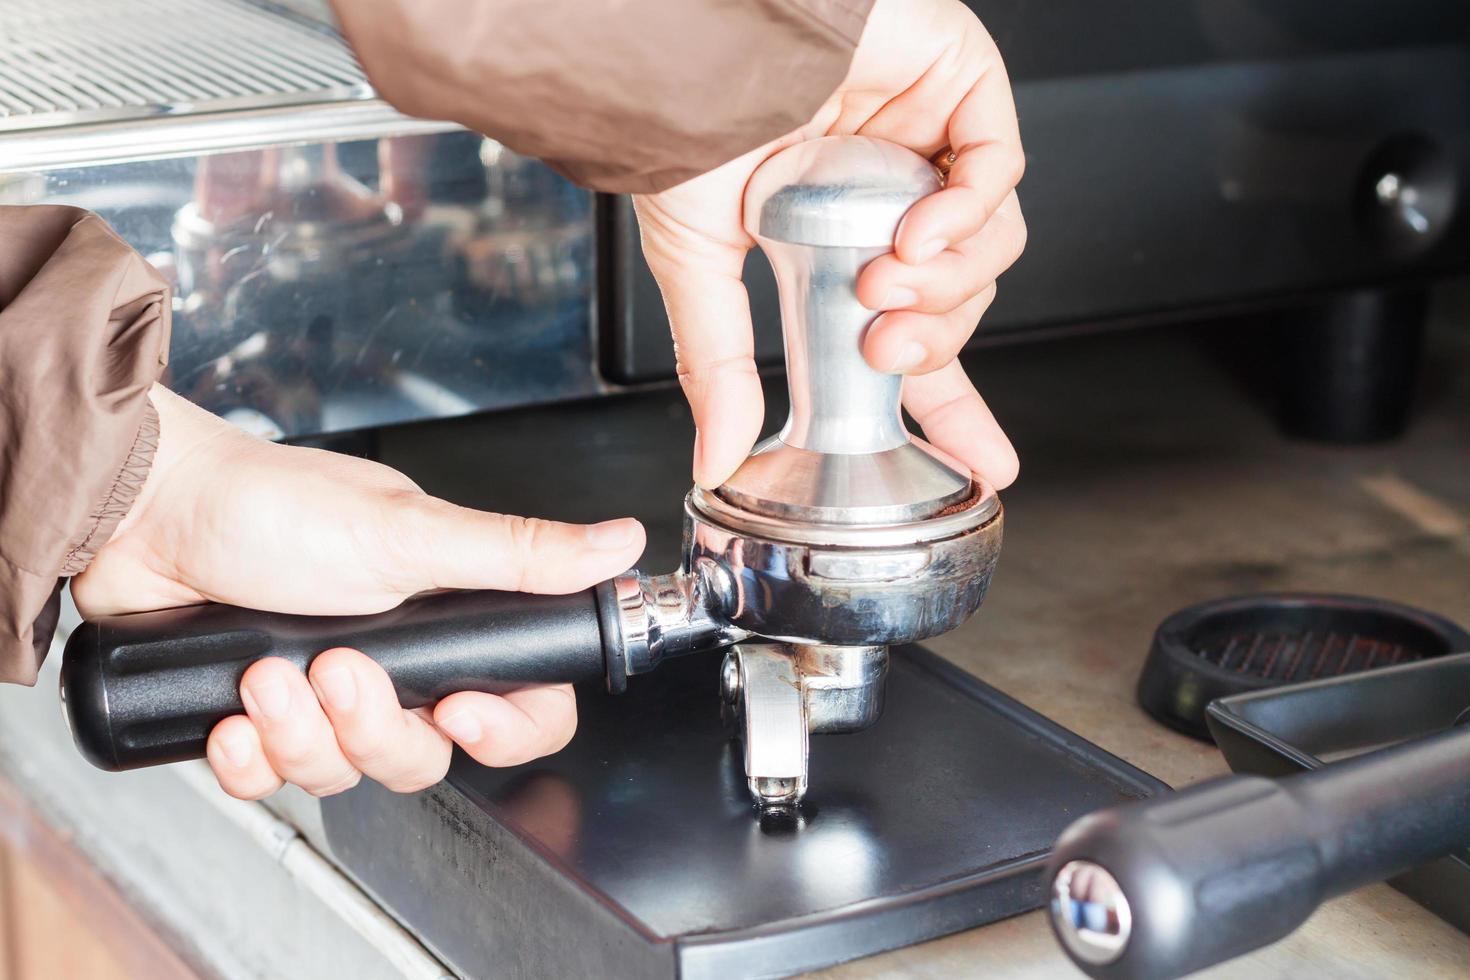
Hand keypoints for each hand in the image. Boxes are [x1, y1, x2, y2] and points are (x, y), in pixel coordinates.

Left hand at [72, 386, 645, 798]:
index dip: (504, 728)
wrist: (142, 510)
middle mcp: (394, 660)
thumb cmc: (270, 505)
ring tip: (266, 677)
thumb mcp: (409, 532)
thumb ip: (519, 553)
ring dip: (303, 736)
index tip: (462, 711)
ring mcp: (325, 692)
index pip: (520, 701)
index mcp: (446, 615)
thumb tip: (619, 543)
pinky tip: (230, 715)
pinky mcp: (261, 716)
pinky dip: (250, 757)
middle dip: (374, 727)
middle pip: (426, 753)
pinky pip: (273, 778)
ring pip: (348, 771)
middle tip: (335, 670)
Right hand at [634, 0, 1023, 489]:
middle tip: (883, 349)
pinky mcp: (961, 85)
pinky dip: (968, 212)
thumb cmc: (681, 119)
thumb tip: (716, 457)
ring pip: (991, 242)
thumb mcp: (696, 262)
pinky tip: (920, 230)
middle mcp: (891, 198)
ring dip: (948, 283)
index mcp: (840, 245)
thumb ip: (719, 364)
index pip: (914, 339)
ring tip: (885, 284)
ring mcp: (931, 142)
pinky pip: (998, 169)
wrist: (687, 36)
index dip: (951, 404)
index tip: (983, 463)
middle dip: (935, 341)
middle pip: (960, 299)